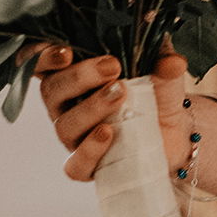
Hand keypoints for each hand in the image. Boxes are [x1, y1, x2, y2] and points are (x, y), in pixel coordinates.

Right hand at [31, 40, 190, 182]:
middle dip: (80, 76)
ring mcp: (74, 137)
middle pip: (51, 89)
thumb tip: (171, 60)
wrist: (174, 133)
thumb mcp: (163, 71)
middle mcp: (66, 105)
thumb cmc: (156, 94)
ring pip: (64, 125)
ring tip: (120, 94)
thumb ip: (164, 59)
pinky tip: (109, 134)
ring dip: (91, 107)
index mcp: (73, 74)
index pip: (41, 63)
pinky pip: (75, 164)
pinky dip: (90, 149)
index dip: (42, 56)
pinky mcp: (87, 165)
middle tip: (112, 65)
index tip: (66, 50)